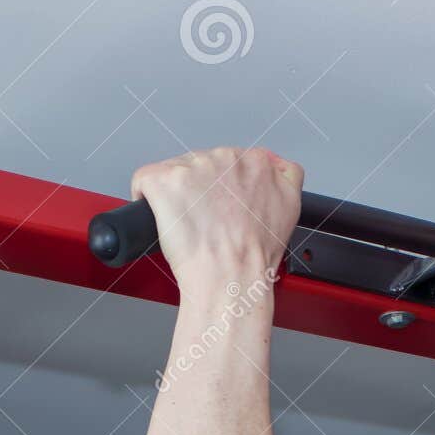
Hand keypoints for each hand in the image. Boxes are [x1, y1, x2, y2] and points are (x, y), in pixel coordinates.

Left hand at [130, 147, 302, 298]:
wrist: (230, 277)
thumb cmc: (253, 257)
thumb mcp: (289, 211)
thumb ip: (283, 180)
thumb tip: (275, 171)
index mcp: (258, 162)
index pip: (234, 161)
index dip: (225, 188)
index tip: (224, 208)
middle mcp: (227, 157)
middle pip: (202, 166)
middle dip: (200, 192)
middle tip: (208, 223)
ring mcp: (193, 166)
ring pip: (175, 174)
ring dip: (177, 197)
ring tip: (190, 226)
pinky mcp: (164, 179)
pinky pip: (145, 181)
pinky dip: (148, 200)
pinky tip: (164, 219)